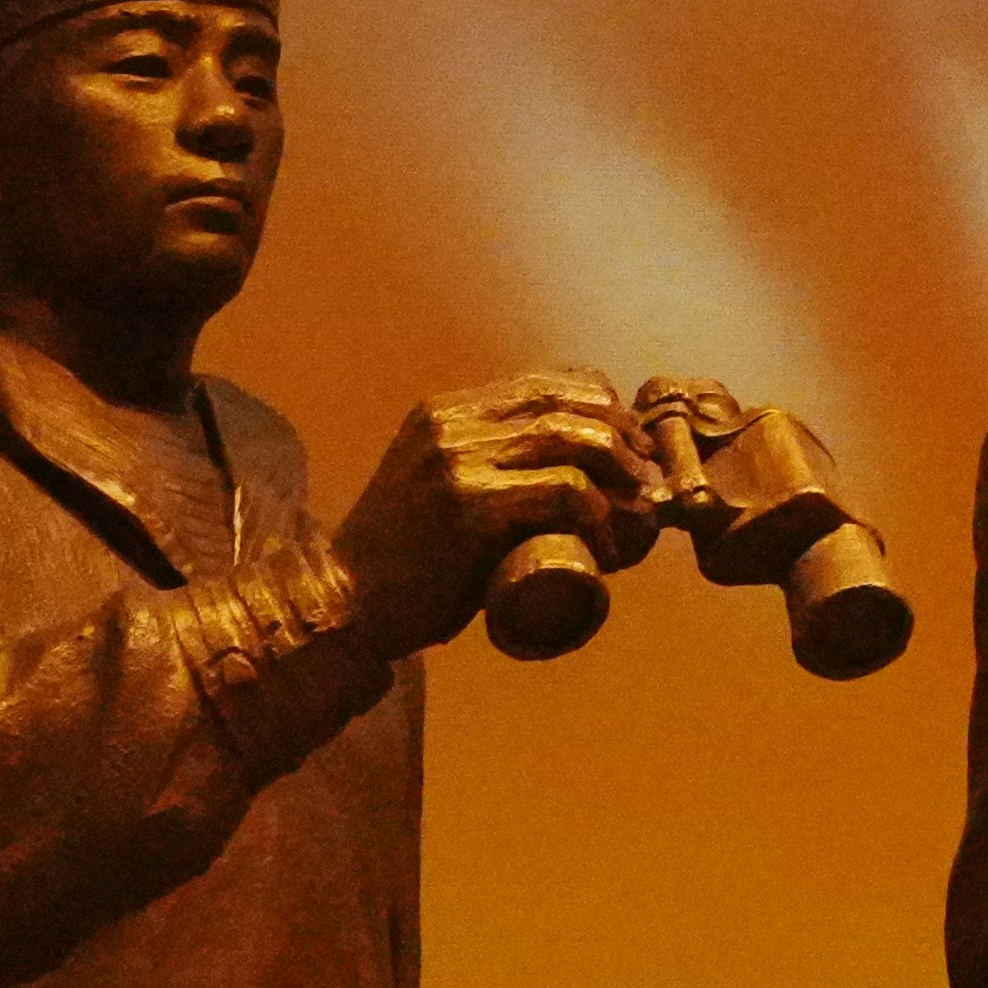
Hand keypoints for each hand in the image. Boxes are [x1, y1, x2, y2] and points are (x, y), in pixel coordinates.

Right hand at [333, 368, 648, 659]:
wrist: (344, 605)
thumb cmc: (403, 561)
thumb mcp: (439, 489)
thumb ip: (486, 468)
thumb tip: (569, 471)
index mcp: (445, 413)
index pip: (548, 382)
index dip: (602, 405)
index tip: (630, 442)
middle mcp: (452, 426)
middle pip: (568, 405)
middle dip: (621, 438)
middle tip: (643, 481)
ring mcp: (458, 463)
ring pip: (572, 443)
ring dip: (619, 478)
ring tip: (634, 518)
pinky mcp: (470, 508)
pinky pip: (561, 492)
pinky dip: (598, 516)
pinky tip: (608, 548)